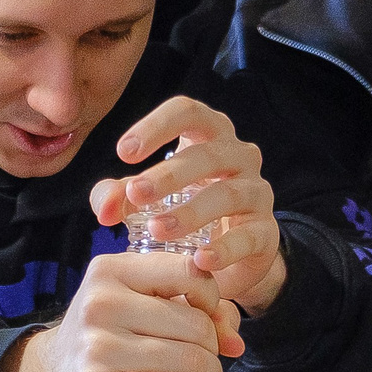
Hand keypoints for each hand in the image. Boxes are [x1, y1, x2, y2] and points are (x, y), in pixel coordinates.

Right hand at [0, 250, 240, 371]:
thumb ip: (190, 307)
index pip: (188, 271)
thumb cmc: (106, 338)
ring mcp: (98, 347)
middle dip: (213, 348)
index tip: (208, 318)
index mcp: (111, 271)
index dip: (212, 298)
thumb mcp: (137, 307)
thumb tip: (235, 339)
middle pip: (195, 325)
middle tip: (207, 361)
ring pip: (189, 362)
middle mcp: (101, 304)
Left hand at [93, 96, 288, 315]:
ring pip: (228, 194)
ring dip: (191, 212)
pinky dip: (225, 249)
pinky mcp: (266, 231)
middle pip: (207, 154)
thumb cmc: (184, 210)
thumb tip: (104, 210)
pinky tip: (200, 259)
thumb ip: (119, 196)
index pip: (187, 112)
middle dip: (169, 174)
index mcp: (208, 136)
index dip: (156, 126)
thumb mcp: (146, 199)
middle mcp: (238, 156)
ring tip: (158, 230)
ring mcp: (257, 192)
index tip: (124, 152)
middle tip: (136, 194)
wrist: (228, 258)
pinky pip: (249, 236)